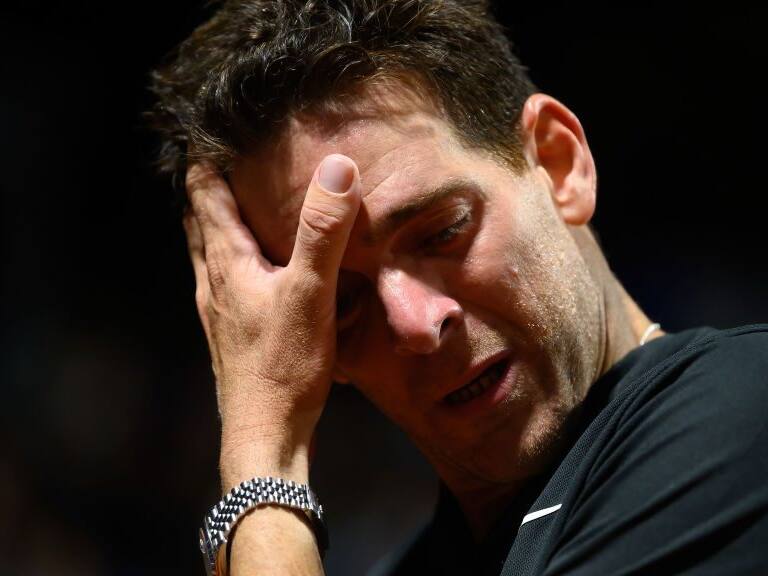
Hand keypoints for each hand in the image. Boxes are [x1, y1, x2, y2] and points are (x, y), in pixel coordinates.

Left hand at [183, 154, 360, 487]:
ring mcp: (217, 309)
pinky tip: (257, 270)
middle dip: (211, 186)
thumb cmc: (285, 365)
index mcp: (225, 262)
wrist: (265, 433)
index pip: (204, 194)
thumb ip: (323, 232)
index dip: (206, 158)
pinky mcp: (230, 333)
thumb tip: (337, 168)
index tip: (219, 130)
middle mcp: (212, 281)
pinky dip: (234, 257)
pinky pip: (224, 280)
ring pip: (209, 252)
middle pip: (201, 220)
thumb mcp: (310, 293)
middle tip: (232, 158)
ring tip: (243, 204)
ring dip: (219, 223)